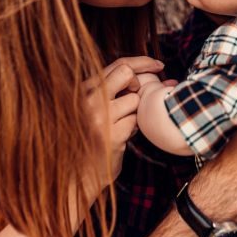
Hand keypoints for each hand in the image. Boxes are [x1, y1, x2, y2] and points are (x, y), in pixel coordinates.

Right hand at [84, 57, 164, 185]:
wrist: (79, 174)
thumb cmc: (90, 138)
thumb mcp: (94, 107)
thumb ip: (112, 89)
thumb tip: (152, 70)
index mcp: (84, 89)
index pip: (117, 65)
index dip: (142, 62)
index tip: (158, 64)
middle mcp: (89, 100)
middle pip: (127, 74)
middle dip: (140, 84)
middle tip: (139, 96)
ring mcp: (99, 117)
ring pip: (135, 101)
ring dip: (135, 113)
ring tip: (122, 125)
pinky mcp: (111, 135)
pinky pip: (136, 122)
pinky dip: (133, 129)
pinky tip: (121, 137)